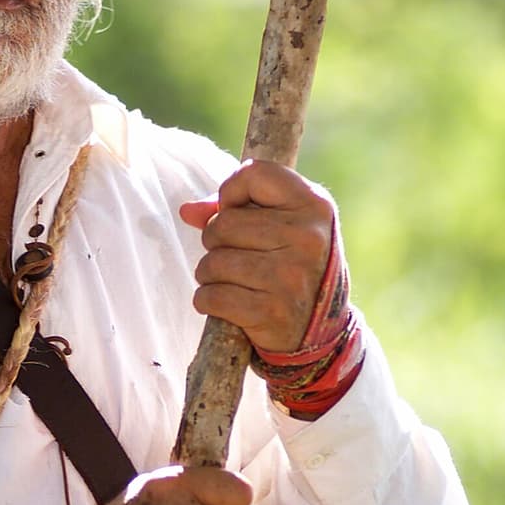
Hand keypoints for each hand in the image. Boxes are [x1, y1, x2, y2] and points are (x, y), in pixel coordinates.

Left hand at [180, 158, 334, 354]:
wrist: (318, 330)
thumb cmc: (292, 266)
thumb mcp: (282, 227)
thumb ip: (236, 208)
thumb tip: (187, 211)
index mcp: (314, 205)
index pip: (254, 174)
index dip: (230, 192)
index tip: (236, 211)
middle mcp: (307, 237)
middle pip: (224, 222)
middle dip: (215, 241)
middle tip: (233, 256)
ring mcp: (290, 275)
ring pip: (213, 261)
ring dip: (209, 273)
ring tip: (230, 280)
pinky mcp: (271, 311)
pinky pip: (211, 296)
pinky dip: (207, 301)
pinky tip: (225, 303)